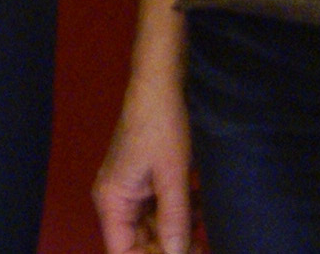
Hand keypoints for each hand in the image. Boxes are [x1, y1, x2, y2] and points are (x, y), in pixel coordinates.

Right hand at [93, 0, 195, 253]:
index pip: (122, 251)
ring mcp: (134, 188)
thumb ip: (174, 221)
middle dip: (170, 246)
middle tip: (202, 246)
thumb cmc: (161, 125)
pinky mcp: (149, 178)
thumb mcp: (173, 178)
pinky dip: (183, 212)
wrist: (163, 82)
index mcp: (112, 201)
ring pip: (156, 226)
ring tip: (206, 232)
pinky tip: (202, 209)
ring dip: (180, 230)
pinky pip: (164, 207)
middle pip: (140, 241)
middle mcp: (117, 198)